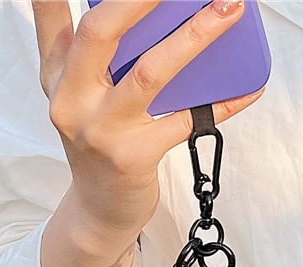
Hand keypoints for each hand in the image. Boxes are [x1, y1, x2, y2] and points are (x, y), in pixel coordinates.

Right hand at [32, 0, 264, 241]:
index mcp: (57, 78)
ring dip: (195, 36)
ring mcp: (100, 131)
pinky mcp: (132, 157)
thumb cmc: (100, 144)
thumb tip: (151, 13)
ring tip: (229, 8)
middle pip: (100, 33)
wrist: (99, 211)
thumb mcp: (82, 99)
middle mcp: (71, 101)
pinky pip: (186, 121)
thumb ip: (96, 57)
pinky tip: (250, 86)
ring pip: (149, 73)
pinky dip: (223, 102)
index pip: (51, 18)